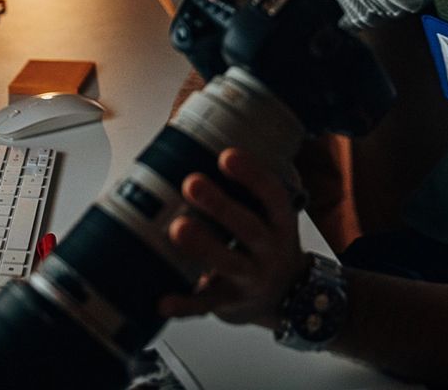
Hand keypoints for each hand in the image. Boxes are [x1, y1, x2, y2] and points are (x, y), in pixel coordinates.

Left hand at [159, 148, 307, 328]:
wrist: (284, 297)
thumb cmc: (264, 244)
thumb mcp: (269, 216)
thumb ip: (243, 190)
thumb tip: (192, 142)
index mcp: (280, 222)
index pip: (273, 195)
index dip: (252, 175)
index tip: (226, 155)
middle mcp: (270, 249)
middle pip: (249, 227)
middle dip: (221, 205)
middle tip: (191, 182)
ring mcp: (251, 278)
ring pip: (229, 263)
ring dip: (203, 245)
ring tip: (177, 228)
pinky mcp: (230, 302)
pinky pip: (207, 305)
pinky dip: (185, 304)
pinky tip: (163, 301)